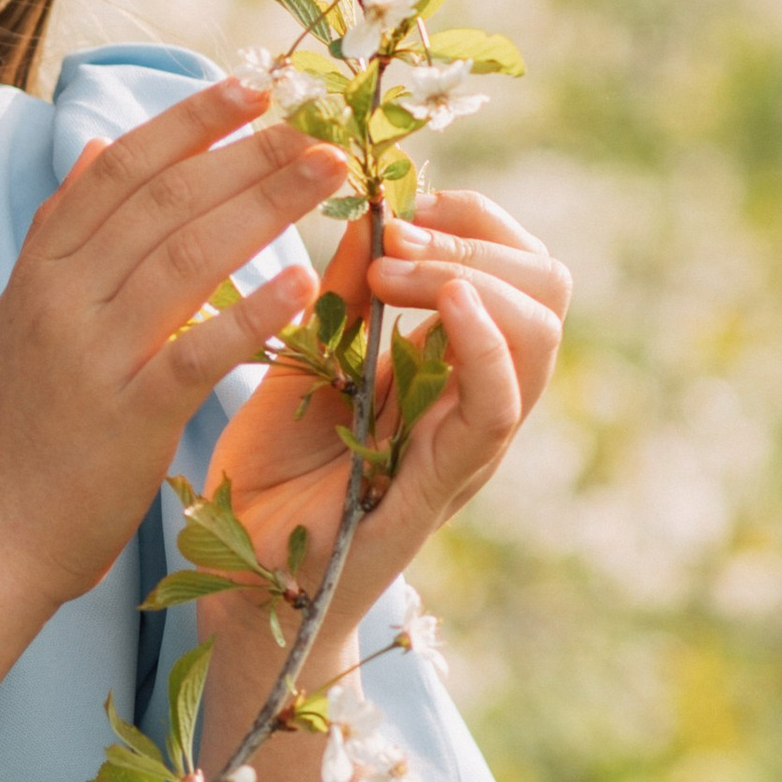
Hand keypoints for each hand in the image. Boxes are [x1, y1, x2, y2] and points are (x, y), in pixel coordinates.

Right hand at [0, 79, 348, 615]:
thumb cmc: (9, 434)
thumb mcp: (15, 318)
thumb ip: (56, 236)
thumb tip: (92, 148)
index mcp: (41, 272)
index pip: (120, 170)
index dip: (188, 122)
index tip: (251, 89)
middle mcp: (61, 299)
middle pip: (163, 201)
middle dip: (245, 153)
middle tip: (317, 125)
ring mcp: (92, 355)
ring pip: (185, 257)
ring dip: (263, 206)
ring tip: (326, 174)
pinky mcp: (126, 416)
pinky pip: (197, 352)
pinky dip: (251, 312)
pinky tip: (304, 282)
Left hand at [205, 189, 570, 674]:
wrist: (235, 582)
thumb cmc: (270, 476)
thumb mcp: (303, 358)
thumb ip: (342, 293)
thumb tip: (367, 206)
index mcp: (448, 365)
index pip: (514, 263)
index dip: (473, 215)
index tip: (400, 199)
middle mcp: (474, 402)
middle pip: (546, 289)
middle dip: (480, 235)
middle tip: (394, 232)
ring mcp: (466, 446)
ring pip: (540, 338)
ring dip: (473, 275)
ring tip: (398, 264)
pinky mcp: (440, 488)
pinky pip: (497, 413)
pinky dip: (485, 344)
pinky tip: (449, 302)